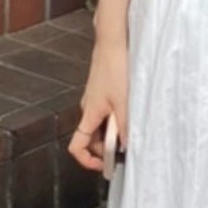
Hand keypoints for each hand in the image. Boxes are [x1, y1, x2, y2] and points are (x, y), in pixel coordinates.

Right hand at [67, 40, 128, 170]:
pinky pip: (106, 112)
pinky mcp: (102, 90)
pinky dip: (116, 118)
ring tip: (130, 127)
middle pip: (91, 139)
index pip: (77, 146)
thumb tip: (125, 147)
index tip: (104, 166)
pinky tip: (131, 111)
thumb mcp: (124, 102)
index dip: (87, 161)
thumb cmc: (115, 67)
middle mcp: (88, 108)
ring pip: (100, 125)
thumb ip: (125, 127)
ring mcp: (95, 99)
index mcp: (89, 114)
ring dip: (113, 131)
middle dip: (106, 147)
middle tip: (125, 148)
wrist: (113, 41)